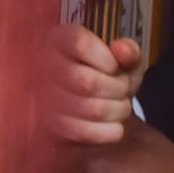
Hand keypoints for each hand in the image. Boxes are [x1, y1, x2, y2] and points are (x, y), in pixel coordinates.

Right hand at [44, 23, 139, 143]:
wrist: (93, 106)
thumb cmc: (108, 76)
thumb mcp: (124, 59)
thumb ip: (129, 51)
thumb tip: (123, 50)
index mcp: (59, 40)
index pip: (79, 44)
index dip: (106, 59)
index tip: (114, 67)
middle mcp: (44, 66)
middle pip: (88, 82)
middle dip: (118, 88)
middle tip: (124, 89)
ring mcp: (44, 99)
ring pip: (92, 110)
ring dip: (118, 110)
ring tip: (121, 106)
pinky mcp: (50, 128)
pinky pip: (86, 132)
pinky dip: (111, 131)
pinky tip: (113, 124)